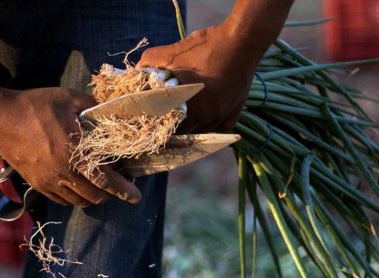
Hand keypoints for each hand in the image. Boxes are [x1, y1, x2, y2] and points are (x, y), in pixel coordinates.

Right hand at [0, 87, 141, 206]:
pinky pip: (62, 200)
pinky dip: (75, 198)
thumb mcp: (68, 98)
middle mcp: (62, 172)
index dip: (123, 190)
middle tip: (120, 187)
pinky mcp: (37, 184)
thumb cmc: (34, 106)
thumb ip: (94, 106)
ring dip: (94, 197)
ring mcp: (48, 181)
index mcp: (73, 151)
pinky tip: (79, 186)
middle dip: (111, 194)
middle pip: (95, 195)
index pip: (105, 179)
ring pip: (79, 201)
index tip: (136, 197)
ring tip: (101, 187)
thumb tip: (115, 112)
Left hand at [137, 22, 266, 132]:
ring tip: (180, 125)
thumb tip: (136, 71)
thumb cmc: (206, 46)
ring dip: (191, 131)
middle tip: (163, 126)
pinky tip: (200, 120)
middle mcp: (208, 117)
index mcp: (191, 107)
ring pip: (202, 135)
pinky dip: (207, 127)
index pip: (169, 131)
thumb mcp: (172, 51)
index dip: (158, 129)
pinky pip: (218, 129)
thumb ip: (150, 62)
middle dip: (173, 131)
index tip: (150, 128)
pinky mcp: (234, 113)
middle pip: (185, 136)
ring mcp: (223, 116)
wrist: (242, 41)